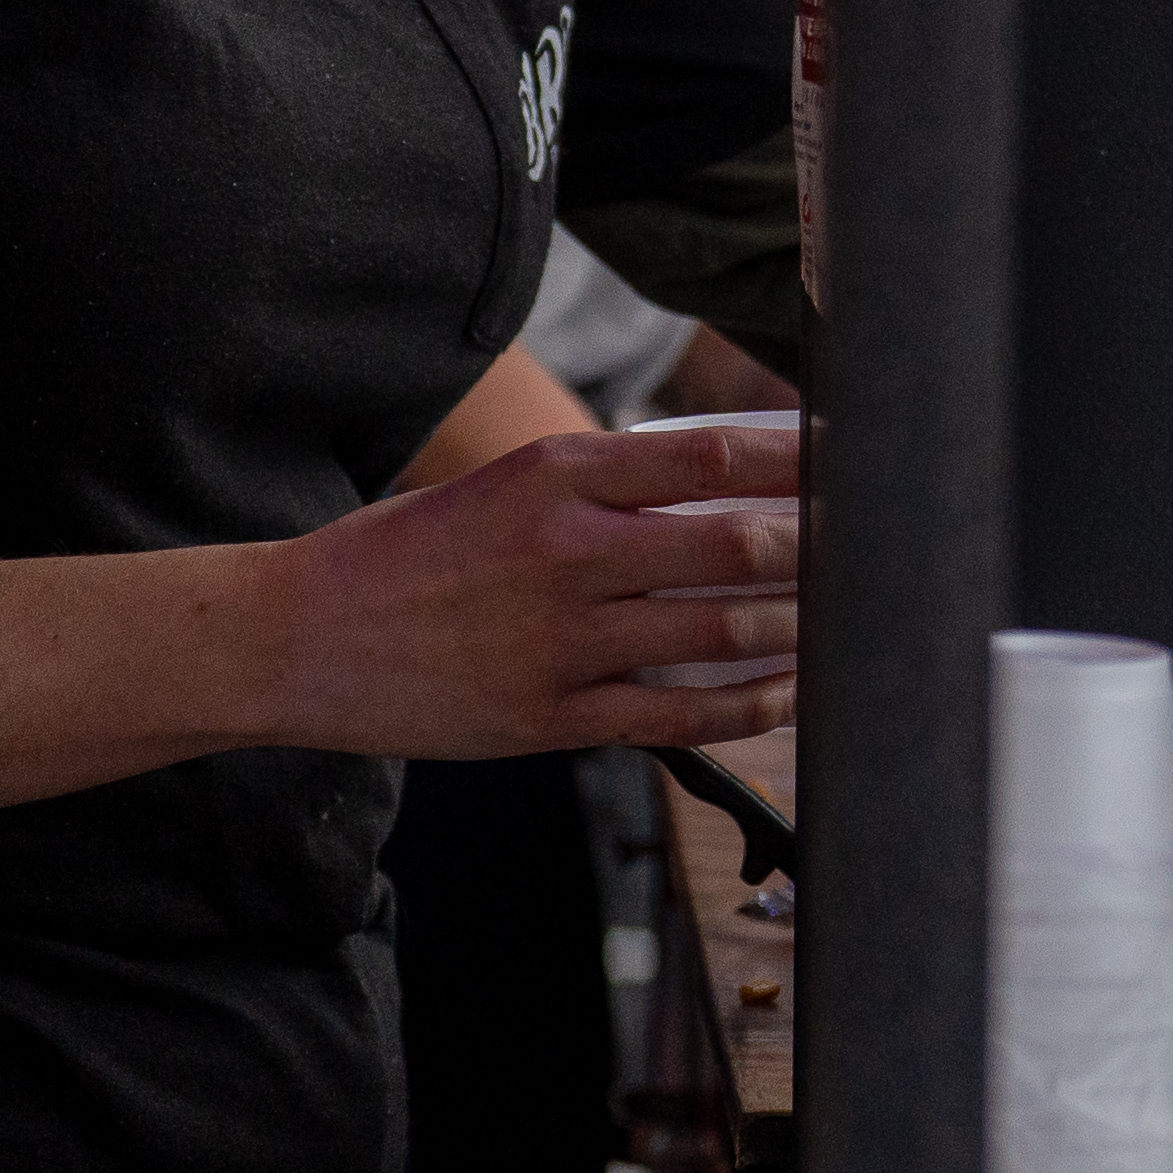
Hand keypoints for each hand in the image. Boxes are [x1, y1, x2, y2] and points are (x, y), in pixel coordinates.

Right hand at [262, 410, 804, 756]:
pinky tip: (787, 695)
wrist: (298, 636)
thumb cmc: (408, 554)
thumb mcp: (505, 486)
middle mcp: (566, 551)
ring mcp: (560, 641)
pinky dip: (745, 706)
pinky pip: (675, 714)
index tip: (849, 459)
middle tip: (875, 545)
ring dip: (798, 625)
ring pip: (718, 630)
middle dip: (819, 547)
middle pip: (734, 542)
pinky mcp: (549, 718)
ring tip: (851, 618)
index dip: (795, 459)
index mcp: (556, 476)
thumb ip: (607, 484)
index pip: (710, 454)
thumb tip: (727, 480)